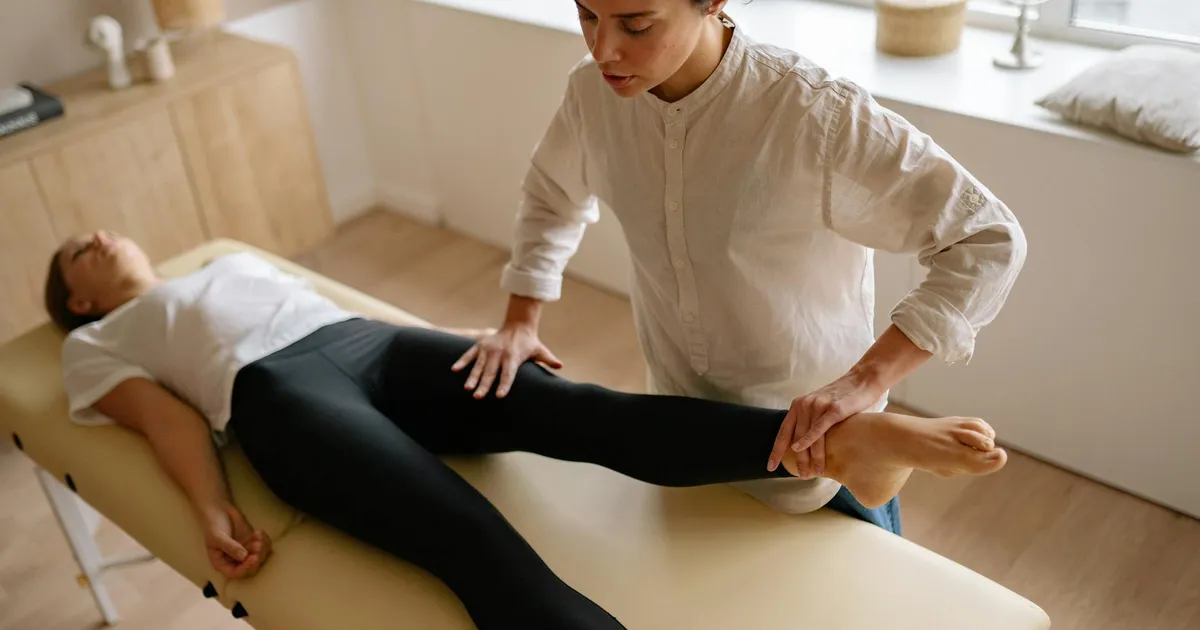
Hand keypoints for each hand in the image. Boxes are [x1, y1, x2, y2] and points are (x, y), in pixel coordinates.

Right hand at [202, 503, 270, 579]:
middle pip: (251, 568)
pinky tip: (259, 531)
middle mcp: (235, 561)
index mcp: (222, 564)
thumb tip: (244, 557)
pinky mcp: (253, 543)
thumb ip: (230, 547)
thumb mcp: (217, 537)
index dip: (246, 568)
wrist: (219, 510)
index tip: (253, 558)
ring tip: (257, 535)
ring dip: (262, 548)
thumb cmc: (213, 526)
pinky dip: (265, 541)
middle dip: (257, 557)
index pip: (236, 573)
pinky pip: (264, 547)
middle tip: (257, 544)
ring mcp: (246, 552)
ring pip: (260, 557)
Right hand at [451, 323, 561, 398]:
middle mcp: (499, 353)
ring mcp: (488, 349)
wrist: (518, 325)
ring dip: (472, 377)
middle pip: (491, 373)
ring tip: (467, 388)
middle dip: (485, 385)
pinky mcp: (480, 345)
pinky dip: (462, 361)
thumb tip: (560, 365)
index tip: (499, 395)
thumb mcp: (540, 350)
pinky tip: (454, 370)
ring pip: (479, 366)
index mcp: (513, 357)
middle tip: (478, 397)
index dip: (504, 385)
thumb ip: (548, 359)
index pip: (508, 374)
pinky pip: (469, 355)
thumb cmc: (529, 343)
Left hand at [767, 371, 884, 477]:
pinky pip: (819, 427)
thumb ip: (810, 422)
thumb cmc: (843, 398)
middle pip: (795, 437)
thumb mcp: (820, 407)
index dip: (776, 450)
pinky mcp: (834, 408)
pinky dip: (809, 439)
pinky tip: (801, 449)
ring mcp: (818, 405)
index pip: (783, 432)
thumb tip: (804, 447)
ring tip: (813, 473)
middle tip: (800, 475)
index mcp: (798, 405)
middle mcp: (804, 404)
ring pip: (808, 436)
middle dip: (797, 460)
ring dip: (810, 457)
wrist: (862, 380)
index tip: (771, 466)